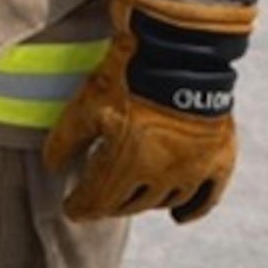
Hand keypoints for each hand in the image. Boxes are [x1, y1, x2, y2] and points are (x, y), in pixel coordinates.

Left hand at [42, 0, 254, 223]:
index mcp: (126, 163)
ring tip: (129, 199)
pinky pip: (205, 199)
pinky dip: (191, 211)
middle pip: (129, 203)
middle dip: (109, 204)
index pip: (98, 200)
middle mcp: (160, 175)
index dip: (81, 207)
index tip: (71, 209)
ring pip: (163, 201)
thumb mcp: (86, 103)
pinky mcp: (217, 159)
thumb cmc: (125, 74)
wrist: (180, 51)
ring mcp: (191, 169)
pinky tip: (177, 217)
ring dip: (143, 203)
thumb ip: (66, 139)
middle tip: (98, 201)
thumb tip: (51, 166)